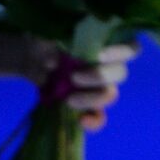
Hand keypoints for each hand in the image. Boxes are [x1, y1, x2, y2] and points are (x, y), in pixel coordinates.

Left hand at [25, 39, 139, 132]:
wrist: (29, 59)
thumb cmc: (42, 41)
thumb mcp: (43, 38)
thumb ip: (50, 46)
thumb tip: (55, 62)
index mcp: (104, 43)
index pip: (130, 47)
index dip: (121, 52)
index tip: (99, 55)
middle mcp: (107, 64)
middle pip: (120, 73)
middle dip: (100, 76)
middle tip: (74, 78)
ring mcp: (98, 86)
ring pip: (110, 94)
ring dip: (93, 98)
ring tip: (69, 100)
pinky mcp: (87, 105)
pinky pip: (99, 116)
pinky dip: (94, 121)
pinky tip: (82, 121)